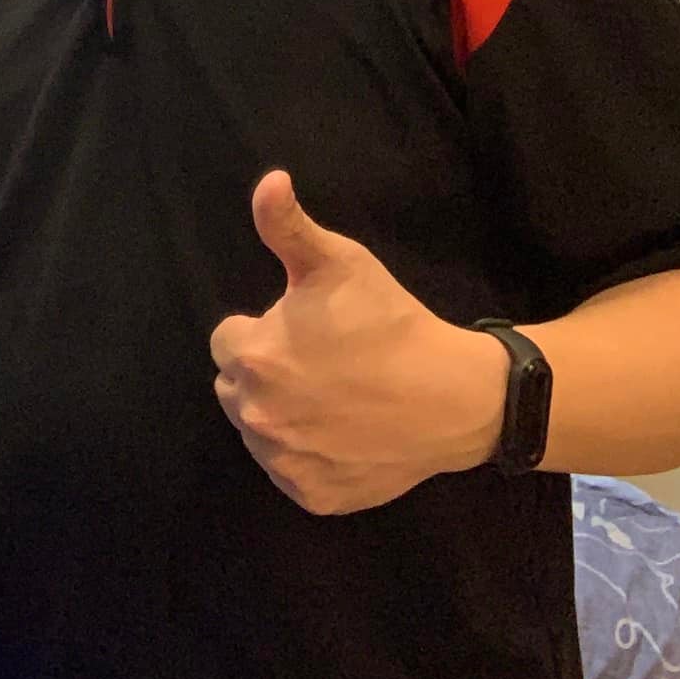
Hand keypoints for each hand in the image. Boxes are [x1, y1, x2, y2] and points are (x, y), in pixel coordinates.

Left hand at [208, 171, 507, 515]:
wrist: (453, 396)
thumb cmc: (390, 322)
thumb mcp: (339, 262)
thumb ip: (287, 225)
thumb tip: (268, 181)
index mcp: (253, 358)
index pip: (227, 341)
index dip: (262, 330)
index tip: (303, 330)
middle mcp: (256, 416)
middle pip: (235, 387)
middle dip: (263, 372)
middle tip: (317, 363)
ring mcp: (284, 463)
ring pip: (258, 431)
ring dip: (280, 414)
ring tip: (330, 396)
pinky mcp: (311, 497)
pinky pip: (289, 471)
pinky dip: (306, 456)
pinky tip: (341, 433)